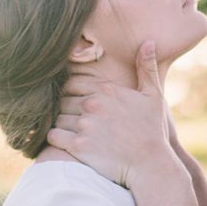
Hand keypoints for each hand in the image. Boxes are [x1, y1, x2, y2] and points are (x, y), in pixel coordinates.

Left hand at [47, 41, 175, 187]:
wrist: (150, 164)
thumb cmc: (152, 130)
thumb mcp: (153, 96)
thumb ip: (146, 68)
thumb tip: (147, 42)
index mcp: (106, 90)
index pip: (72, 83)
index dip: (72, 92)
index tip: (77, 101)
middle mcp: (93, 105)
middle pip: (63, 100)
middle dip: (67, 109)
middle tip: (73, 118)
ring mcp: (84, 126)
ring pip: (57, 117)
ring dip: (61, 123)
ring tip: (71, 131)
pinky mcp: (78, 146)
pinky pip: (53, 136)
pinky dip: (54, 137)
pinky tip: (64, 140)